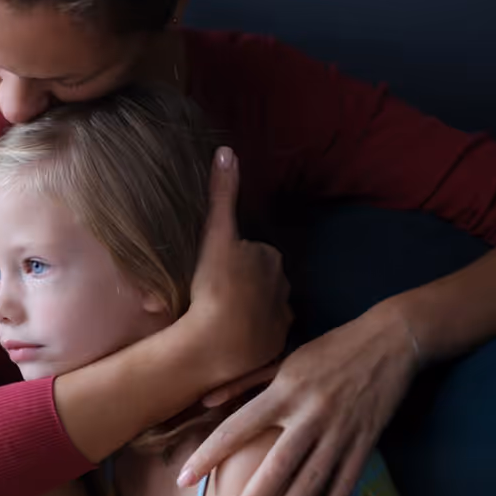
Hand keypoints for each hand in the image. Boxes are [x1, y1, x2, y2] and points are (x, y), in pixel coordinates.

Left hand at [179, 299, 420, 495]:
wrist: (389, 341)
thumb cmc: (328, 349)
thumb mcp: (284, 358)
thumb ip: (244, 383)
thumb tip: (205, 403)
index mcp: (284, 391)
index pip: (237, 427)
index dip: (209, 454)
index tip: (183, 479)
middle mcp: (309, 415)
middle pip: (276, 466)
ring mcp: (339, 432)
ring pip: (310, 483)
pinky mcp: (364, 443)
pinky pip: (345, 484)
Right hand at [186, 148, 292, 385]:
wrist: (220, 341)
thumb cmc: (216, 285)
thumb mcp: (216, 234)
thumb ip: (222, 194)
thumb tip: (226, 151)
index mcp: (271, 257)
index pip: (253, 251)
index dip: (233, 257)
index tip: (212, 267)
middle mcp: (283, 285)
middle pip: (260, 278)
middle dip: (242, 282)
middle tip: (213, 290)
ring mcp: (281, 317)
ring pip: (263, 306)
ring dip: (247, 308)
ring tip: (220, 315)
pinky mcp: (275, 344)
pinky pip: (262, 334)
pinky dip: (251, 333)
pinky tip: (231, 336)